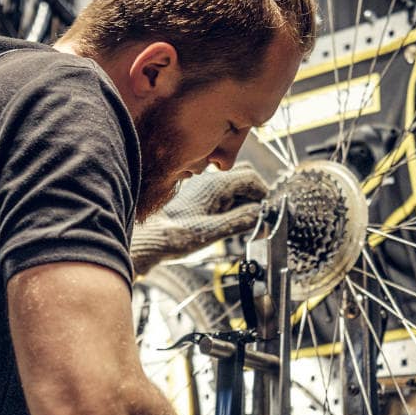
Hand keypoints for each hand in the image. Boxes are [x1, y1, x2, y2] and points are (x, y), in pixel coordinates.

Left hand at [131, 163, 267, 276]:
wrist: (148, 238)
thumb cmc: (174, 236)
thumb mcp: (212, 233)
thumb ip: (239, 221)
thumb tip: (260, 214)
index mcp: (215, 185)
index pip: (251, 178)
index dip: (263, 193)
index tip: (267, 209)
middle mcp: (208, 181)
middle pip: (243, 175)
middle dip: (253, 192)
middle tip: (257, 213)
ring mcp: (202, 186)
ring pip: (231, 182)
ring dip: (242, 197)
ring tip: (242, 218)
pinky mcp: (196, 194)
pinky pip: (220, 190)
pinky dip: (229, 200)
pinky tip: (225, 217)